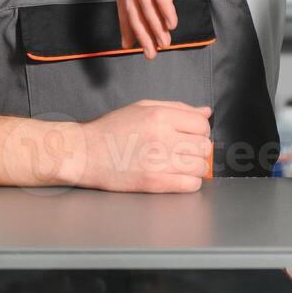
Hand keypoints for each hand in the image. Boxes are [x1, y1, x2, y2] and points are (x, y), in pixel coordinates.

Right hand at [73, 100, 212, 192]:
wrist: (85, 153)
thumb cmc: (111, 130)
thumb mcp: (142, 108)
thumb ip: (177, 108)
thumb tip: (205, 112)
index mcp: (159, 116)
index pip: (202, 123)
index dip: (200, 129)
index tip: (191, 134)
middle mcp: (162, 137)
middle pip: (204, 146)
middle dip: (198, 148)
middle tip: (184, 149)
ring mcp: (159, 162)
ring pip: (200, 166)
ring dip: (194, 166)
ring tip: (178, 163)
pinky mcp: (154, 182)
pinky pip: (190, 184)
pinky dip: (189, 182)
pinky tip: (176, 176)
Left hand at [118, 0, 216, 56]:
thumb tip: (164, 1)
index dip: (126, 23)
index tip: (132, 43)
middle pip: (130, 4)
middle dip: (139, 32)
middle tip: (149, 52)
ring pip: (142, 0)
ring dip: (153, 25)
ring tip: (163, 43)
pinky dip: (163, 8)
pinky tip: (170, 23)